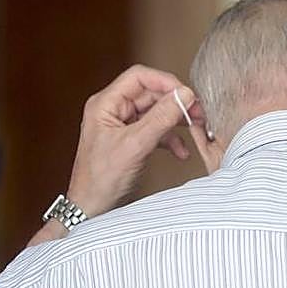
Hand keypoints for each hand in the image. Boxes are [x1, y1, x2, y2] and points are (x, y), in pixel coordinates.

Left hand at [65, 65, 196, 215]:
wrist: (90, 210)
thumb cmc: (100, 180)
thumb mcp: (135, 145)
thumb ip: (161, 118)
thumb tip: (183, 95)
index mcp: (105, 104)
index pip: (139, 77)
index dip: (165, 82)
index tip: (185, 93)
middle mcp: (112, 111)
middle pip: (150, 94)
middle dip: (174, 103)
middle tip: (196, 112)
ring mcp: (121, 126)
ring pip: (155, 112)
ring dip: (175, 121)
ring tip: (193, 128)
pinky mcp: (130, 140)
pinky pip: (155, 130)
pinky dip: (170, 138)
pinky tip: (180, 151)